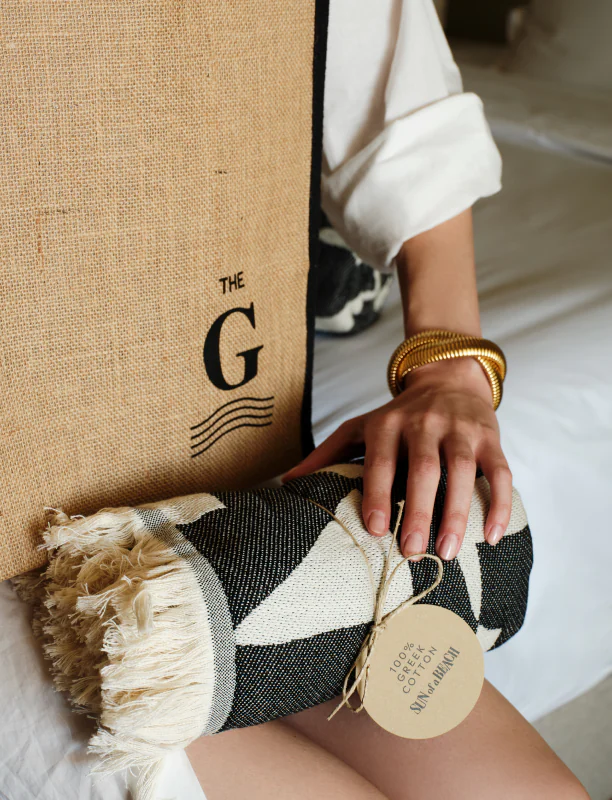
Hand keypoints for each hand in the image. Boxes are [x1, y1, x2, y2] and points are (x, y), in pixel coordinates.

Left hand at [282, 357, 511, 559]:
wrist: (448, 377)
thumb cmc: (399, 416)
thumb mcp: (360, 427)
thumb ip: (327, 453)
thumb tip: (286, 483)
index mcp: (388, 423)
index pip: (382, 460)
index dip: (379, 493)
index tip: (376, 530)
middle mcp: (425, 422)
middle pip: (424, 467)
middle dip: (419, 511)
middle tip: (412, 551)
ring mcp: (461, 429)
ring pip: (463, 470)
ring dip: (458, 512)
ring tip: (447, 551)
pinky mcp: (491, 437)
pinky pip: (500, 471)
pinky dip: (499, 503)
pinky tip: (493, 535)